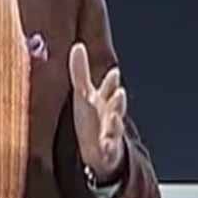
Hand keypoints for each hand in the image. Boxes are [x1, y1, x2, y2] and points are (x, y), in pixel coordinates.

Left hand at [68, 43, 125, 181]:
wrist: (96, 150)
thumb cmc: (91, 118)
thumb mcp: (84, 94)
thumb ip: (80, 71)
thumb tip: (78, 46)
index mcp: (104, 100)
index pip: (109, 88)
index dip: (111, 82)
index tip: (114, 73)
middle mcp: (110, 115)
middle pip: (116, 106)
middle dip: (118, 100)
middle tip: (119, 92)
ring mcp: (111, 133)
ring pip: (116, 127)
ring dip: (116, 122)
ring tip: (114, 117)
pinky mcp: (108, 151)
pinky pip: (111, 149)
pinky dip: (111, 147)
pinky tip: (108, 145)